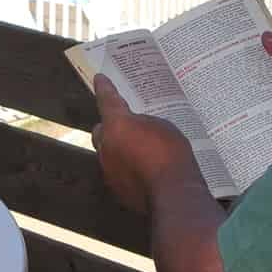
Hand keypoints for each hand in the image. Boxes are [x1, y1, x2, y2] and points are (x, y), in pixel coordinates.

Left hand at [92, 75, 200, 213]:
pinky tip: (141, 169)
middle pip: (100, 130)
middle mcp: (106, 145)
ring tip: (137, 148)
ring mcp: (108, 168)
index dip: (105, 88)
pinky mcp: (115, 187)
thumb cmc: (171, 153)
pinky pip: (116, 171)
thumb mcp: (162, 127)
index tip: (100, 78)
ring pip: (107, 152)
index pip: (107, 100)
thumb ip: (144, 123)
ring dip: (117, 148)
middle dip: (109, 125)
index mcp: (117, 124)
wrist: (172, 192)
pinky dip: (124, 167)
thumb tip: (137, 129)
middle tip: (124, 123)